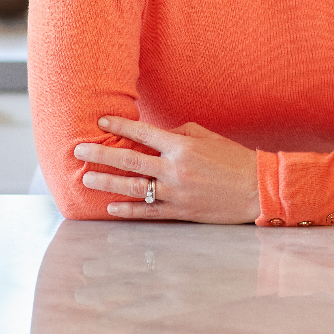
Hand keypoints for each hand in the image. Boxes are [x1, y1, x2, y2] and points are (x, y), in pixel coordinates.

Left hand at [73, 116, 260, 223]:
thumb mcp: (206, 136)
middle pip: (130, 159)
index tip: (101, 121)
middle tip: (79, 150)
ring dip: (107, 181)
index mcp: (181, 145)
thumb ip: (178, 134)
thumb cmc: (231, 157)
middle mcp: (174, 168)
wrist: (254, 188)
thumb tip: (155, 136)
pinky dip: (128, 210)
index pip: (143, 133)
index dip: (120, 125)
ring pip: (133, 187)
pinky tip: (110, 208)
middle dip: (101, 154)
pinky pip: (147, 212)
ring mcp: (175, 192)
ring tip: (86, 177)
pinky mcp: (179, 212)